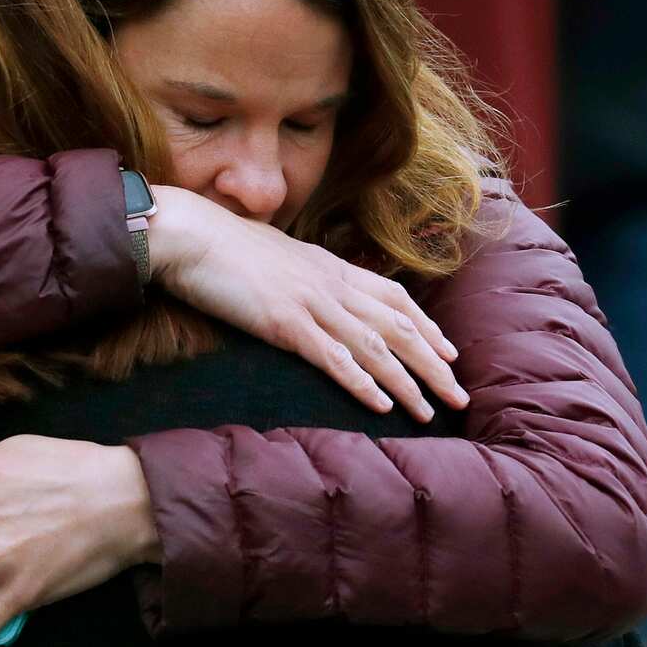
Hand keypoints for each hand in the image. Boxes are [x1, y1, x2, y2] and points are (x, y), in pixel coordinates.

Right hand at [147, 186, 466, 420]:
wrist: (187, 233)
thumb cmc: (219, 245)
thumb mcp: (271, 255)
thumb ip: (297, 272)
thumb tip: (303, 286)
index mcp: (328, 265)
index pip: (393, 296)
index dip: (426, 326)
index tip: (449, 353)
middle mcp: (329, 282)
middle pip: (397, 326)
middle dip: (433, 364)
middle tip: (459, 396)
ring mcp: (310, 301)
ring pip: (375, 346)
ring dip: (407, 382)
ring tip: (430, 412)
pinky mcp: (285, 322)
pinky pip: (334, 358)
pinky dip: (363, 383)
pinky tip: (382, 406)